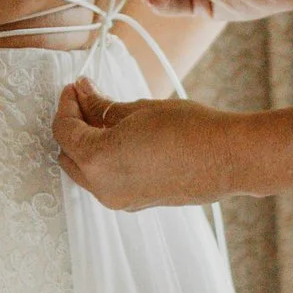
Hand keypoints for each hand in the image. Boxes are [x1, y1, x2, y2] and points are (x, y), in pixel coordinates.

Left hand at [53, 80, 236, 209]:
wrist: (228, 158)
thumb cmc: (190, 131)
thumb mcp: (139, 110)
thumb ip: (103, 106)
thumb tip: (84, 95)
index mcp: (97, 159)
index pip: (63, 130)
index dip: (66, 104)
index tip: (76, 88)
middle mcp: (102, 187)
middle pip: (68, 154)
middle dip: (73, 126)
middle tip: (87, 100)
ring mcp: (119, 200)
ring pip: (86, 172)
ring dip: (88, 146)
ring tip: (105, 119)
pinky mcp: (136, 204)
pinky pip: (107, 182)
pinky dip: (105, 162)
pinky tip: (121, 140)